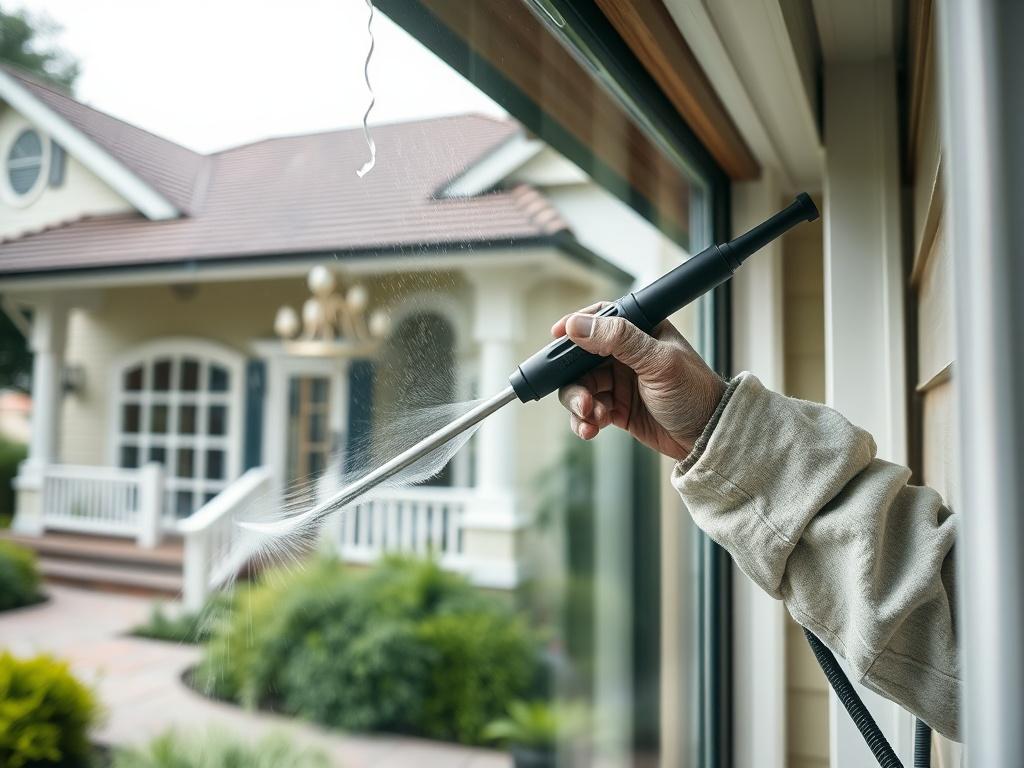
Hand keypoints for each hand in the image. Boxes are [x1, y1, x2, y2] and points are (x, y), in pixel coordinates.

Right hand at [552, 302, 726, 460]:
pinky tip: (591, 429)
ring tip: (591, 417)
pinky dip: (585, 420)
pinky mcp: (617, 409)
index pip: (602, 319)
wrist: (709, 437)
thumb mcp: (659, 362)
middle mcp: (627, 355)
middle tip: (582, 400)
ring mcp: (620, 383)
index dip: (577, 325)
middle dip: (575, 381)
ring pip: (581, 388)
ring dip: (579, 404)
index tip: (557, 335)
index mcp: (641, 332)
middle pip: (581, 359)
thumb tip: (578, 326)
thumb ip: (620, 340)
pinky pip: (588, 412)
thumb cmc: (695, 392)